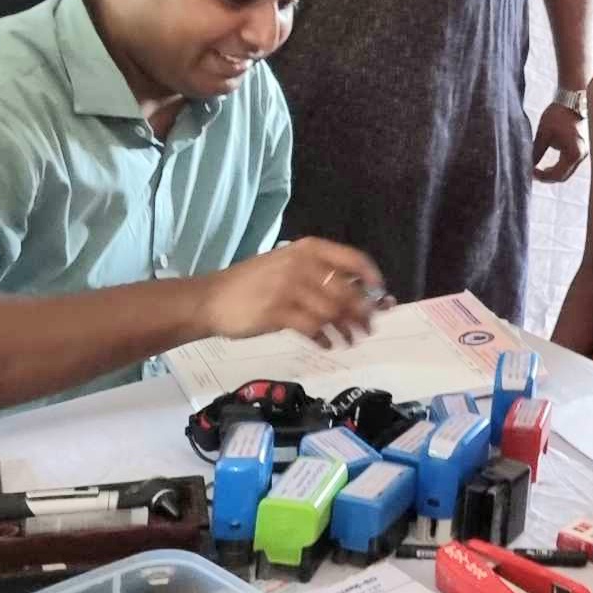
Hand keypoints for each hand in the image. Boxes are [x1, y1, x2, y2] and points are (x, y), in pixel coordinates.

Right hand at [197, 237, 387, 347]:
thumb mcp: (286, 266)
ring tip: (350, 340)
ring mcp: (289, 287)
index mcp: (308, 248)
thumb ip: (319, 275)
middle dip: (363, 312)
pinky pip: (313, 328)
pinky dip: (325, 338)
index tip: (381, 295)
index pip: (353, 259)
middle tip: (369, 328)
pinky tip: (327, 344)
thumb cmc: (253, 283)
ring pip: (332, 311)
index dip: (371, 278)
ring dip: (346, 329)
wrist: (211, 298)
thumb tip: (358, 292)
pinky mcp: (278, 312)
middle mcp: (302, 264)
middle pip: (346, 290)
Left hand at [532, 103, 586, 182]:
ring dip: (553, 172)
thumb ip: (536, 152)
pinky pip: (570, 164)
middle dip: (547, 177)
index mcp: (574, 153)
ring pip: (567, 171)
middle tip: (533, 173)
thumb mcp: (543, 134)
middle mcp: (581, 156)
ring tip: (538, 169)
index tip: (530, 172)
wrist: (572, 99)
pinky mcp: (582, 148)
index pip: (556, 175)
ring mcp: (583, 152)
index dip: (541, 176)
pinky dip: (559, 166)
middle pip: (563, 177)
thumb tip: (527, 165)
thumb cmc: (558, 114)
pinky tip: (549, 163)